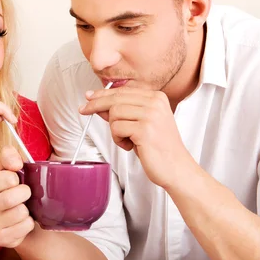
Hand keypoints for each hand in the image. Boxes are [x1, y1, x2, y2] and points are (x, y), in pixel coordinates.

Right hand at [0, 146, 34, 247]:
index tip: (14, 181)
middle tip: (24, 193)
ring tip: (21, 207)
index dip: (16, 178)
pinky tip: (21, 220)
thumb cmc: (9, 190)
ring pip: (19, 213)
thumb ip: (9, 158)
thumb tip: (15, 162)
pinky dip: (28, 222)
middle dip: (24, 193)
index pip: (6, 178)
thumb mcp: (7, 170)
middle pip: (10, 198)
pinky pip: (25, 227)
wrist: (12, 218)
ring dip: (26, 208)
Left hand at [79, 82, 194, 188]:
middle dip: (96, 105)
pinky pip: (116, 128)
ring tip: (127, 140)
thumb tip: (99, 104)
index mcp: (156, 97)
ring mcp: (150, 115)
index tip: (89, 97)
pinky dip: (118, 139)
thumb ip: (123, 112)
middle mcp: (155, 102)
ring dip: (114, 130)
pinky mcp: (144, 129)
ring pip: (114, 113)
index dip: (103, 94)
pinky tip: (130, 146)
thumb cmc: (158, 148)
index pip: (123, 91)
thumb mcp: (140, 125)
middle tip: (83, 110)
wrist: (176, 168)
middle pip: (116, 98)